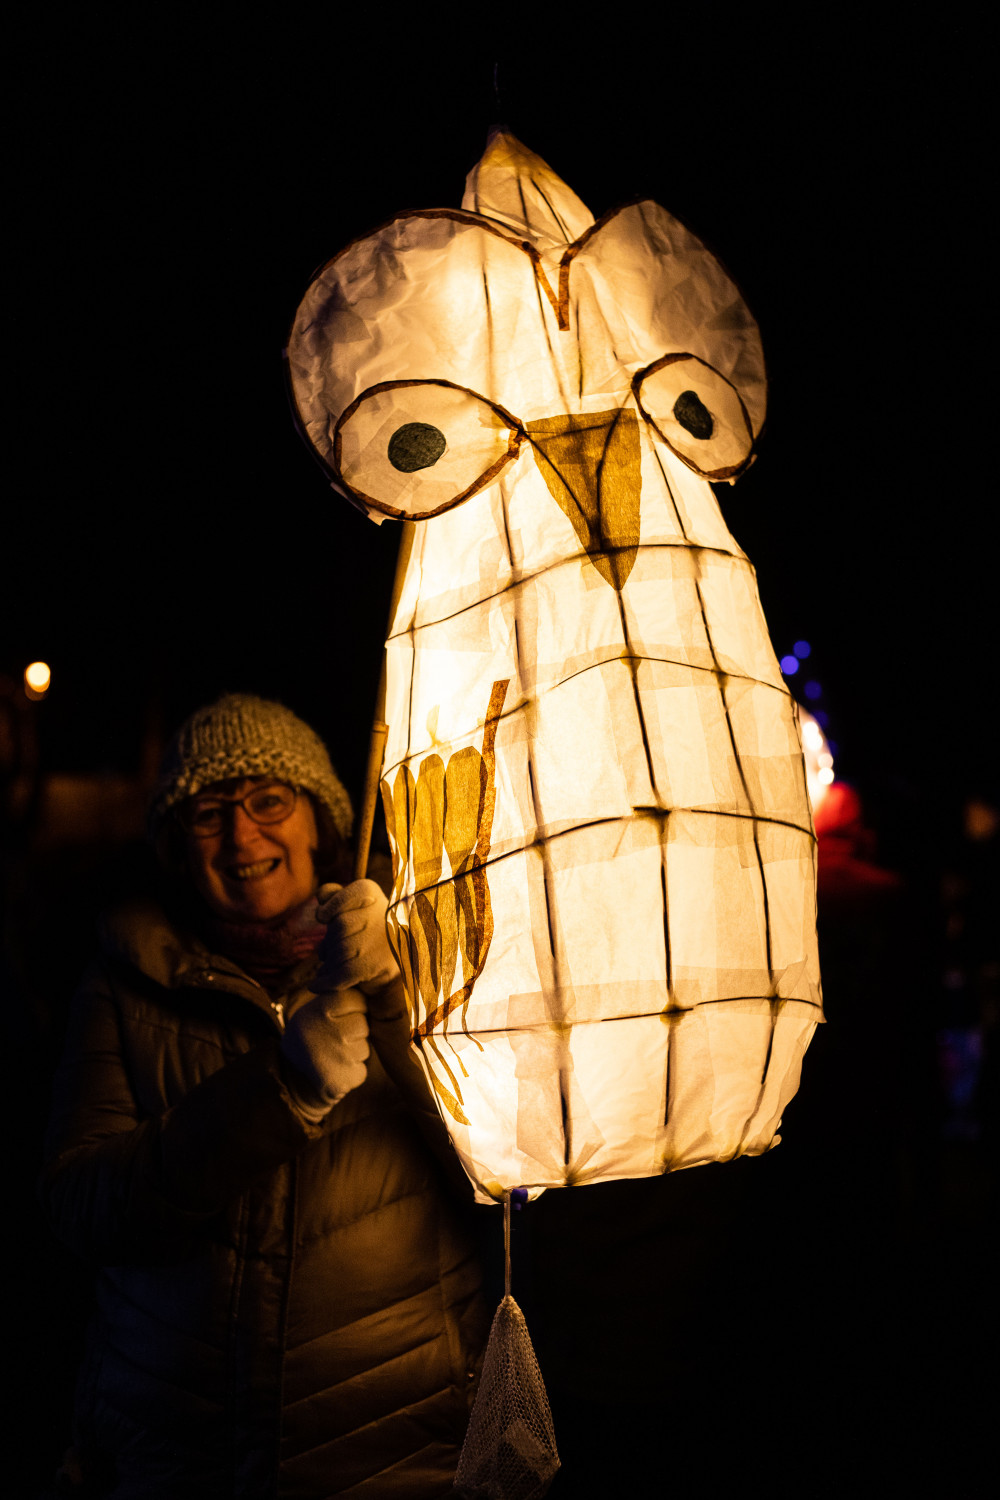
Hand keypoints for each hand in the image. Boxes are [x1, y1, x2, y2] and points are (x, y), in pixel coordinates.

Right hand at [280, 988, 368, 1110]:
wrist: (291, 1079)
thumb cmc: (310, 1037)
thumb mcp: (313, 1011)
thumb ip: (336, 997)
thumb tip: (364, 983)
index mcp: (319, 1010)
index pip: (358, 1000)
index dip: (353, 1009)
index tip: (340, 1018)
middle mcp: (328, 1031)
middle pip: (363, 1024)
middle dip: (354, 1032)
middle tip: (334, 1039)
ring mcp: (337, 1057)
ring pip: (365, 1048)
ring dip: (354, 1053)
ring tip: (333, 1055)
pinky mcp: (343, 1080)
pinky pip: (362, 1069)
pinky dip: (352, 1072)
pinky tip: (335, 1071)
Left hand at [314, 880, 399, 995]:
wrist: (395, 959)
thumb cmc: (364, 927)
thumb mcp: (351, 905)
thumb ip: (334, 896)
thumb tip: (322, 897)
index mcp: (371, 893)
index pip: (345, 897)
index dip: (330, 908)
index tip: (323, 918)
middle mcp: (382, 914)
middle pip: (340, 926)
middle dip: (328, 941)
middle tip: (326, 950)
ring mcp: (383, 941)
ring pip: (341, 951)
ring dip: (328, 961)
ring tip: (328, 964)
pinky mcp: (379, 966)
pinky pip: (344, 974)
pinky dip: (325, 982)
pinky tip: (315, 985)